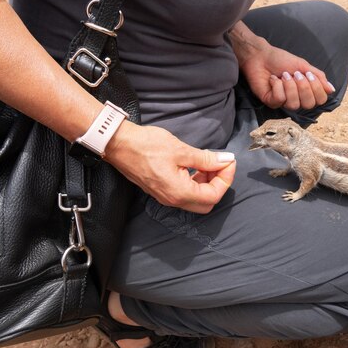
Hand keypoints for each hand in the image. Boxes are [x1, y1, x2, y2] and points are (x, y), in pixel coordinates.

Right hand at [105, 122, 235, 213]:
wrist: (118, 144)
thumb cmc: (146, 146)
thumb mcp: (181, 150)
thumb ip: (206, 159)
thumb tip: (225, 160)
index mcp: (179, 193)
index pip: (214, 195)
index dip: (226, 178)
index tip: (228, 161)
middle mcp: (173, 200)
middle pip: (207, 202)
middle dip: (218, 184)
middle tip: (220, 165)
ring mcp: (166, 197)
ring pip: (196, 199)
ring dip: (207, 183)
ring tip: (208, 162)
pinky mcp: (161, 190)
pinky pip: (185, 193)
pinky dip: (195, 182)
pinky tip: (195, 165)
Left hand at [230, 22, 334, 110]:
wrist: (261, 56)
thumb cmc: (281, 60)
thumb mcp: (304, 66)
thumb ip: (318, 77)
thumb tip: (331, 89)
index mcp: (305, 91)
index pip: (320, 100)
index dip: (317, 89)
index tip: (308, 75)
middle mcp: (296, 99)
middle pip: (309, 104)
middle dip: (303, 87)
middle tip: (295, 74)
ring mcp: (283, 102)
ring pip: (294, 104)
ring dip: (289, 86)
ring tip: (283, 75)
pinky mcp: (271, 102)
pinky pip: (280, 99)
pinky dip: (277, 86)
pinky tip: (273, 79)